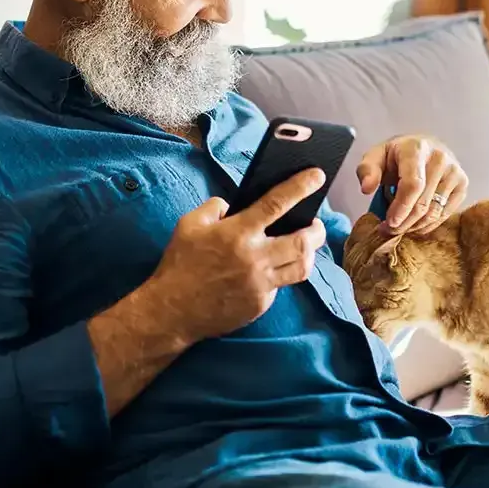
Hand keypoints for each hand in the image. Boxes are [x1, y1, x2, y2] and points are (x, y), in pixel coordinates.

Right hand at [149, 168, 326, 345]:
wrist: (171, 311)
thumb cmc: (179, 264)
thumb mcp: (189, 224)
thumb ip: (214, 207)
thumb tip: (233, 206)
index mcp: (237, 232)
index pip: (277, 203)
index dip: (300, 187)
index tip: (317, 176)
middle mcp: (254, 257)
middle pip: (302, 242)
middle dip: (317, 230)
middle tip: (316, 224)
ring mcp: (260, 284)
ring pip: (302, 268)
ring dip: (308, 254)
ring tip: (305, 246)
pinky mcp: (260, 305)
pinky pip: (281, 286)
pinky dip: (281, 275)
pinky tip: (273, 269)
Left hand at [356, 135, 467, 233]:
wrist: (423, 147)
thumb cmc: (396, 155)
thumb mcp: (375, 156)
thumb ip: (366, 170)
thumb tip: (366, 188)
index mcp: (416, 148)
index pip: (413, 184)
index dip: (401, 207)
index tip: (389, 222)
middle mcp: (440, 158)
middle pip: (423, 202)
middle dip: (404, 222)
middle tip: (388, 230)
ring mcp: (455, 171)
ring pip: (434, 212)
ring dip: (414, 226)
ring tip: (399, 228)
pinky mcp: (463, 184)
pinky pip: (445, 214)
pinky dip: (428, 225)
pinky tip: (414, 224)